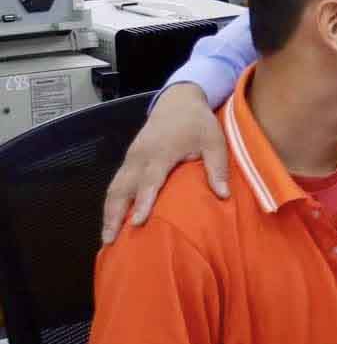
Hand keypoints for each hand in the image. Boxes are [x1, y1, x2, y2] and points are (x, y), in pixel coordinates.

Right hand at [100, 83, 226, 243]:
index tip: (138, 222)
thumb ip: (218, 168)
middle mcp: (140, 157)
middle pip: (122, 188)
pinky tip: (111, 221)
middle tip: (111, 242)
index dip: (143, 201)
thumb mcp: (215, 141)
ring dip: (108, 213)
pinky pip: (116, 184)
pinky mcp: (128, 160)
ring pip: (114, 188)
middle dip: (114, 215)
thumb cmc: (199, 123)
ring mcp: (131, 158)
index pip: (150, 180)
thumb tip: (224, 196)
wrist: (178, 101)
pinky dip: (111, 203)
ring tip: (107, 240)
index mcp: (161, 152)